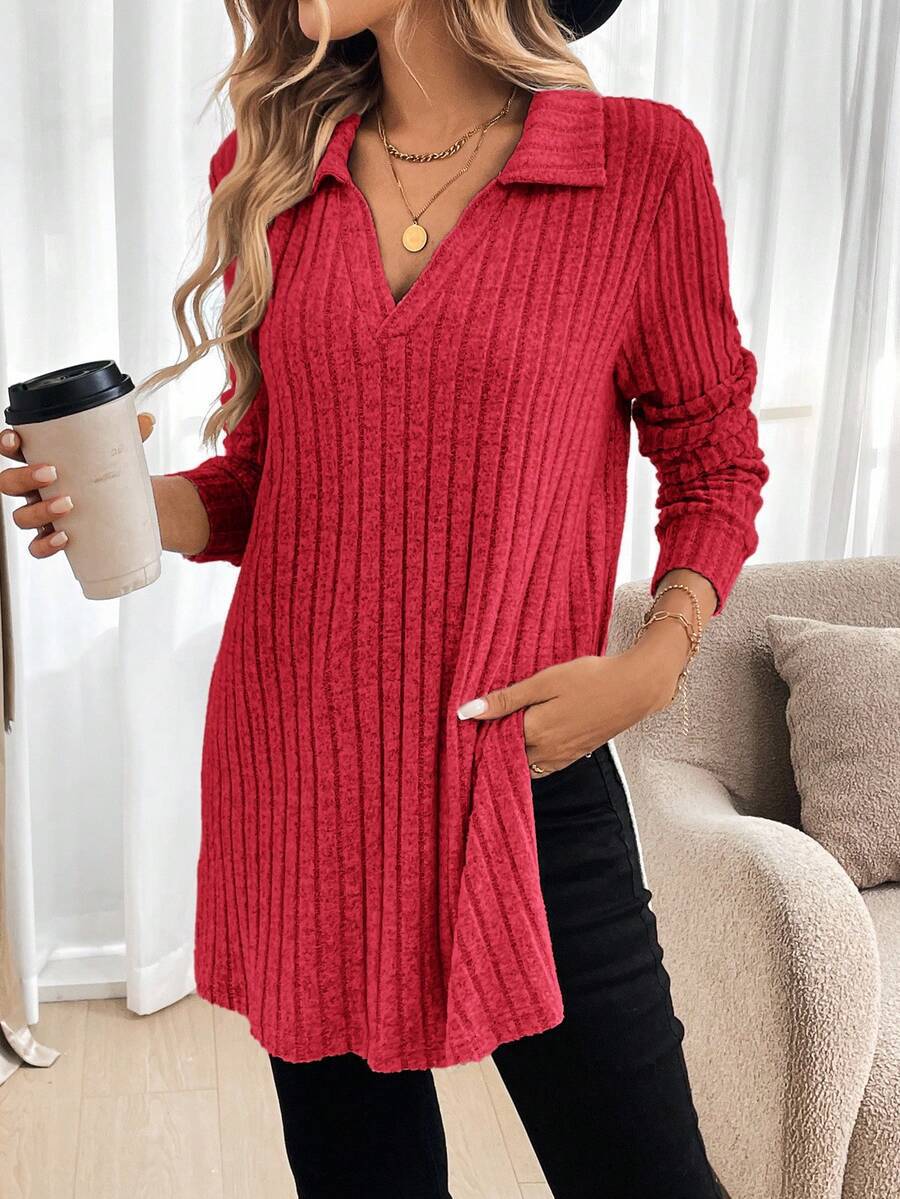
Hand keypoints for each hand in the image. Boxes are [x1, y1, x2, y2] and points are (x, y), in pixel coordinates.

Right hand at [0, 412, 155, 557]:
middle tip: (52, 473)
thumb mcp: (115, 452)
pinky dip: (46, 545)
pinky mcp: (53, 536)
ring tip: (68, 504)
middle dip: (23, 477)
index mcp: (41, 460)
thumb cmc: (108, 474)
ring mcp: (41, 514)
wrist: (126, 506)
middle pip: (8, 484)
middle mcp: (35, 488)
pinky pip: (37, 546)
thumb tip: (147, 421)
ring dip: (39, 511)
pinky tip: (64, 538)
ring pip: (21, 516)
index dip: (6, 443)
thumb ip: (128, 434)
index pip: (12, 449)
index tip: (15, 438)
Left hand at [456, 647, 679, 775]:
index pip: (492, 742)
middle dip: (491, 745)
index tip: (466, 723)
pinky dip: (530, 755)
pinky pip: (542, 765)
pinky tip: (530, 735)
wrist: (636, 688)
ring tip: (504, 730)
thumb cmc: (591, 678)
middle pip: (506, 757)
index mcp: (535, 733)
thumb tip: (466, 712)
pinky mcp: (574, 756)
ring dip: (511, 752)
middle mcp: (546, 753)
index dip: (477, 734)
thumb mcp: (545, 681)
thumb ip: (506, 699)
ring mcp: (562, 758)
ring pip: (524, 764)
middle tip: (481, 726)